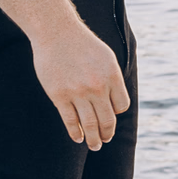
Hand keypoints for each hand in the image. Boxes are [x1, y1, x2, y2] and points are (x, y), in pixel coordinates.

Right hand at [31, 20, 130, 149]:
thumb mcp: (106, 57)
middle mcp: (97, 86)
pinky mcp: (59, 96)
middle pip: (107, 120)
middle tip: (105, 140)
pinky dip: (75, 133)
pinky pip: (70, 121)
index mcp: (112, 76)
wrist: (56, 32)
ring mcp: (77, 92)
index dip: (116, 113)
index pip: (121, 106)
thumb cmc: (82, 44)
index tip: (110, 115)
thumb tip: (117, 105)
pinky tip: (78, 137)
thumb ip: (113, 79)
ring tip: (94, 146)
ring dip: (93, 140)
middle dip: (107, 134)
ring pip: (90, 125)